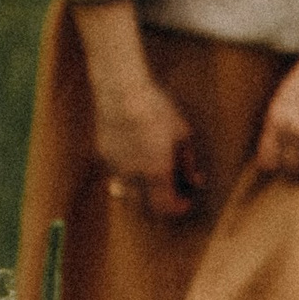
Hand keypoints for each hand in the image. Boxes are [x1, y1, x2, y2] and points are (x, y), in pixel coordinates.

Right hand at [91, 75, 204, 221]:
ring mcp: (114, 166)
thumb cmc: (156, 110)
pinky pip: (115, 172)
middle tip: (170, 192)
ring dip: (140, 191)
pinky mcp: (102, 153)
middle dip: (157, 205)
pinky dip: (126, 173)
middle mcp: (133, 176)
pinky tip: (135, 155)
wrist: (121, 91)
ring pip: (126, 192)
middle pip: (143, 207)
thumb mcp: (182, 133)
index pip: (165, 207)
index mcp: (156, 173)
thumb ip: (188, 162)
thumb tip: (195, 180)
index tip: (185, 201)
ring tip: (151, 177)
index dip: (177, 208)